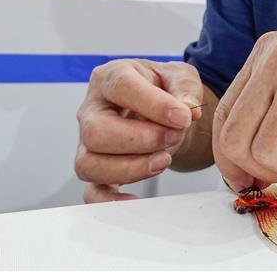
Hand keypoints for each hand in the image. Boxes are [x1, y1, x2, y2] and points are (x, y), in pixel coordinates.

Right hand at [76, 59, 203, 202]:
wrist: (161, 107)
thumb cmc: (164, 88)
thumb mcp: (181, 76)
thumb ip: (186, 89)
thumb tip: (189, 111)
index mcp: (110, 77)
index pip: (121, 87)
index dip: (153, 105)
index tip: (183, 117)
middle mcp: (92, 109)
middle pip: (97, 131)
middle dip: (142, 140)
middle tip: (174, 136)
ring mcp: (88, 141)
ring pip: (90, 163)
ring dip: (131, 168)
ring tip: (164, 160)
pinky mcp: (95, 167)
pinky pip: (91, 191)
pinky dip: (109, 200)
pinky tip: (135, 199)